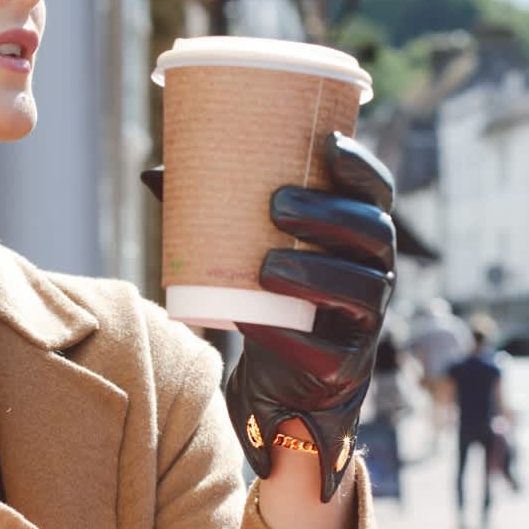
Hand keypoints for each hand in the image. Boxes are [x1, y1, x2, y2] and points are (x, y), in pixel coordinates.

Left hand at [142, 132, 395, 502]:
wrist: (279, 384)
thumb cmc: (267, 300)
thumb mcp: (246, 255)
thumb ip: (210, 215)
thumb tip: (153, 170)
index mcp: (359, 238)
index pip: (376, 194)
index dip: (360, 167)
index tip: (325, 144)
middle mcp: (375, 275)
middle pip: (371, 234)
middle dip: (329, 215)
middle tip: (276, 205)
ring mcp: (366, 324)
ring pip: (360, 291)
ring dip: (316, 273)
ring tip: (266, 266)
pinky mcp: (345, 367)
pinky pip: (326, 352)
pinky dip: (287, 336)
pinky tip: (253, 320)